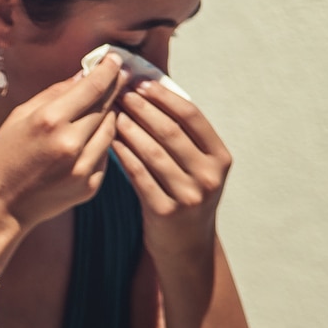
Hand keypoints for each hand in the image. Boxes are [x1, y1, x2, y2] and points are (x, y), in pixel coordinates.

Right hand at [0, 55, 126, 233]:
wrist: (1, 205)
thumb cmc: (4, 156)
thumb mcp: (19, 116)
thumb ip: (54, 94)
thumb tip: (84, 74)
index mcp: (49, 120)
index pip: (92, 87)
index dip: (108, 70)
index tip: (116, 59)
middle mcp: (71, 143)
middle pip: (106, 106)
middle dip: (113, 89)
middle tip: (120, 75)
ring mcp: (83, 167)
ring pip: (112, 130)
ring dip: (110, 115)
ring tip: (105, 105)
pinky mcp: (91, 185)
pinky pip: (106, 154)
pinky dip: (101, 142)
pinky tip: (88, 138)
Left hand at [112, 79, 230, 265]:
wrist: (186, 245)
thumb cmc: (185, 193)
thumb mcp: (195, 165)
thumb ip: (182, 134)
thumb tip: (151, 90)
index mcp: (220, 157)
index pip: (192, 116)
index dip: (164, 96)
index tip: (140, 81)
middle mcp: (209, 175)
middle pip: (170, 131)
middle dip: (142, 108)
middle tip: (118, 91)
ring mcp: (189, 195)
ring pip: (153, 151)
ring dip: (128, 128)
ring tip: (110, 111)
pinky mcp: (166, 211)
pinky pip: (138, 175)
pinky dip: (122, 154)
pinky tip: (108, 140)